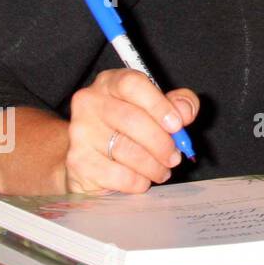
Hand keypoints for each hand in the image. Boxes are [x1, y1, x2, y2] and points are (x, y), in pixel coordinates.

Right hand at [65, 69, 199, 193]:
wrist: (90, 159)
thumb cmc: (128, 129)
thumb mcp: (157, 108)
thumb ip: (178, 103)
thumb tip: (186, 111)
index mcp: (111, 82)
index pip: (132, 84)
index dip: (158, 105)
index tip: (178, 125)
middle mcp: (90, 101)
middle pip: (131, 119)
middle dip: (161, 142)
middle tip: (176, 157)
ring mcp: (80, 131)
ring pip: (125, 150)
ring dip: (153, 165)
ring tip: (163, 171)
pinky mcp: (77, 161)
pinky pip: (116, 175)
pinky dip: (137, 181)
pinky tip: (143, 180)